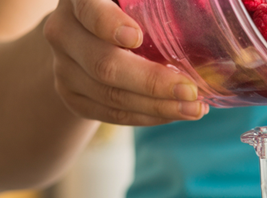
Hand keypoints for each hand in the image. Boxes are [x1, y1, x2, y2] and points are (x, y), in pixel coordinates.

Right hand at [43, 0, 206, 125]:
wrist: (85, 34)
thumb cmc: (125, 9)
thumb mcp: (136, 1)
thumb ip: (156, 5)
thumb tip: (204, 6)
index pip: (89, 9)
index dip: (109, 23)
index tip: (136, 37)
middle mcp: (63, 31)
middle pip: (104, 64)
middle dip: (152, 82)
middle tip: (190, 90)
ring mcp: (63, 67)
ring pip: (110, 95)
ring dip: (157, 106)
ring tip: (194, 108)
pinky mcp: (72, 96)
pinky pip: (111, 114)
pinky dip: (148, 116)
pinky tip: (174, 113)